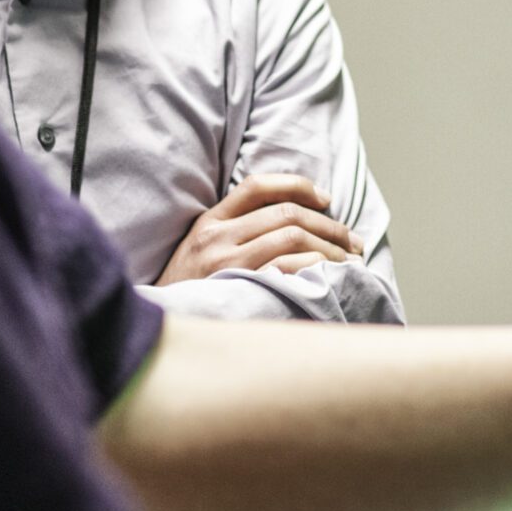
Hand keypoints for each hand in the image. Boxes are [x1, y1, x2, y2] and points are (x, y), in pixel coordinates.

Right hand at [154, 174, 364, 285]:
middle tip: (353, 241)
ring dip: (330, 249)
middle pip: (286, 214)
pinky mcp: (237, 289)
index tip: (327, 199)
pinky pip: (285, 269)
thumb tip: (294, 222)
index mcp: (210, 220)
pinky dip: (314, 269)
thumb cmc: (188, 290)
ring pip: (292, 239)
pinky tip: (329, 277)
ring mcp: (226, 263)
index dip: (298, 185)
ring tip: (350, 261)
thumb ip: (235, 231)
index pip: (258, 185)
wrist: (158, 324)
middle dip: (329, 225)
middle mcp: (217, 236)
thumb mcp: (200, 249)